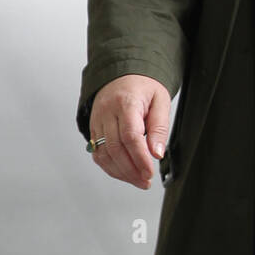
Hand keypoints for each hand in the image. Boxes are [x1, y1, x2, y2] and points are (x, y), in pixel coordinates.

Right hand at [88, 75, 170, 189]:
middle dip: (131, 170)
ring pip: (103, 153)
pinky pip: (97, 152)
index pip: (130, 136)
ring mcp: (97, 120)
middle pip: (115, 148)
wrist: (124, 73)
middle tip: (145, 181)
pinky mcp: (93, 127)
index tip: (149, 172)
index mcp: (126, 102)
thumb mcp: (160, 101)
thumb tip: (157, 153)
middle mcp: (107, 111)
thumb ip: (159, 127)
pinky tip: (123, 173)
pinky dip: (109, 166)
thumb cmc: (144, 86)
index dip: (139, 158)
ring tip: (137, 180)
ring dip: (120, 172)